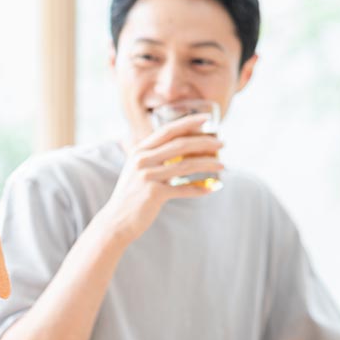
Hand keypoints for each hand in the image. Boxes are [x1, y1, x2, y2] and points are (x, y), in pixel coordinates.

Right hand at [101, 113, 223, 243]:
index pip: (167, 131)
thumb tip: (180, 149)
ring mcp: (148, 177)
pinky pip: (183, 189)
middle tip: (222, 143)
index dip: (188, 122)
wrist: (116, 220)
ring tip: (223, 165)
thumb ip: (153, 157)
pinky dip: (199, 188)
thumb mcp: (137, 170)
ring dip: (207, 164)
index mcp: (139, 151)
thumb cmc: (131, 195)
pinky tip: (213, 188)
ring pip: (185, 166)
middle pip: (180, 145)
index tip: (208, 118)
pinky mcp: (154, 194)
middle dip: (204, 142)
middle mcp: (142, 160)